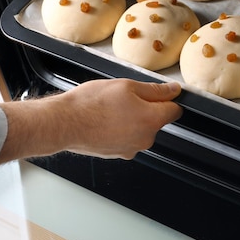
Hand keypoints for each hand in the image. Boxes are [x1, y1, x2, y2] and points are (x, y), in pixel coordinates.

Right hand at [0, 79, 181, 162]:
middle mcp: (145, 139)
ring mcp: (131, 149)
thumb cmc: (91, 104)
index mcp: (152, 121)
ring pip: (140, 128)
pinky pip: (126, 137)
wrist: (65, 123)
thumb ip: (155, 90)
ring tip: (110, 108)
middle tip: (125, 96)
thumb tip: (173, 90)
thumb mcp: (126, 86)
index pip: (174, 110)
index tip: (157, 92)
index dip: (167, 98)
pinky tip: (105, 119)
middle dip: (146, 108)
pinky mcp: (117, 154)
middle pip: (156, 120)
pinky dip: (120, 128)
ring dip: (132, 118)